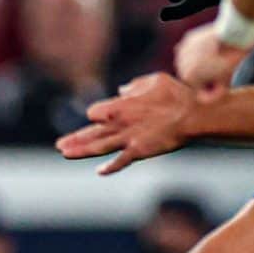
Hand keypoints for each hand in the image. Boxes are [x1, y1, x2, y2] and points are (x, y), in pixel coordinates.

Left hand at [55, 71, 197, 174]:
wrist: (194, 114)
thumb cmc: (176, 94)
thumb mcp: (154, 80)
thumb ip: (135, 85)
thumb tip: (122, 88)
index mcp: (121, 105)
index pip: (96, 112)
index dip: (97, 115)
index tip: (99, 118)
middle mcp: (120, 123)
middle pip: (92, 133)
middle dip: (75, 139)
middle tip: (59, 145)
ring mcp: (129, 139)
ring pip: (99, 147)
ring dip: (81, 151)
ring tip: (65, 154)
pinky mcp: (141, 151)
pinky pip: (122, 161)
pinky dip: (111, 167)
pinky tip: (100, 172)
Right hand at [174, 25, 248, 102]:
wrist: (233, 37)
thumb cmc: (229, 62)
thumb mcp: (223, 83)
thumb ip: (211, 95)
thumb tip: (202, 99)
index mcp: (188, 77)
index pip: (196, 90)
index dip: (210, 89)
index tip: (222, 84)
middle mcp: (180, 64)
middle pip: (191, 76)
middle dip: (203, 76)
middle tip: (219, 71)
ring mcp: (182, 50)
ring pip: (189, 62)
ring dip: (199, 64)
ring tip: (214, 60)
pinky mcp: (187, 39)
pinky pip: (190, 49)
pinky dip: (198, 51)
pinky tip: (210, 50)